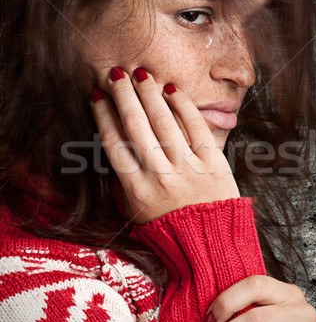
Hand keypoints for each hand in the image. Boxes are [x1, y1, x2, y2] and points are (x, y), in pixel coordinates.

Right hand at [90, 67, 239, 223]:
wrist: (210, 247)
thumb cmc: (170, 229)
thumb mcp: (136, 213)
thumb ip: (124, 182)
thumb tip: (115, 147)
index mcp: (137, 189)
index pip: (114, 143)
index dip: (103, 115)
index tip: (97, 96)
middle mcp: (159, 175)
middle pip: (136, 125)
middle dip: (123, 96)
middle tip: (117, 74)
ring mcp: (187, 167)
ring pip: (164, 121)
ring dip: (150, 94)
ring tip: (141, 74)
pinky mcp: (212, 163)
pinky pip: (196, 127)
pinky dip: (183, 106)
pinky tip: (172, 90)